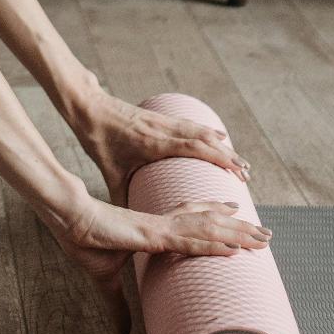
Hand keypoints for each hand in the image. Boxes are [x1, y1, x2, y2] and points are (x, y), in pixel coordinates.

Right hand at [44, 193, 271, 333]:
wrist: (68, 221)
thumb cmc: (85, 242)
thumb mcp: (106, 282)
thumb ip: (118, 306)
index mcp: (152, 229)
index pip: (191, 222)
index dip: (215, 221)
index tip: (238, 222)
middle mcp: (161, 225)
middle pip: (207, 223)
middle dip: (237, 228)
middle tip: (265, 233)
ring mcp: (158, 228)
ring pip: (206, 229)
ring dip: (236, 234)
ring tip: (261, 236)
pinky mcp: (150, 234)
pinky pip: (188, 241)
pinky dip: (212, 245)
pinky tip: (233, 249)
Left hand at [70, 89, 251, 208]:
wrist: (87, 108)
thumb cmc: (97, 141)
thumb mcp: (110, 173)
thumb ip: (122, 197)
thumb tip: (129, 225)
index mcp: (153, 144)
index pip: (194, 148)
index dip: (218, 158)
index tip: (239, 171)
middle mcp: (162, 130)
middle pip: (203, 140)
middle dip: (227, 156)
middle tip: (247, 173)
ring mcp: (161, 121)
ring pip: (198, 130)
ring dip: (220, 144)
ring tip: (238, 160)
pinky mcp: (157, 116)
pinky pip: (188, 123)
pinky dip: (206, 131)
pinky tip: (218, 137)